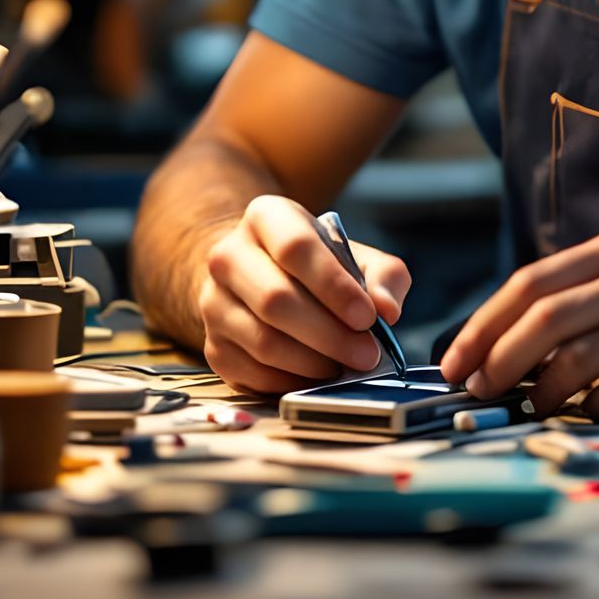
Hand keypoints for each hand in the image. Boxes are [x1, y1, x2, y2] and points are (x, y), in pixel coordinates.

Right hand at [198, 194, 410, 393]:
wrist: (261, 276)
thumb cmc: (318, 266)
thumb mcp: (357, 256)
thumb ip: (384, 277)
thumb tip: (386, 310)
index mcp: (265, 218)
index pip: (295, 248)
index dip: (334, 286)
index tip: (368, 317)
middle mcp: (227, 256)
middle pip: (275, 299)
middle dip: (329, 334)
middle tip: (366, 354)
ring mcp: (212, 303)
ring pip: (263, 341)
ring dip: (313, 362)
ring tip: (344, 365)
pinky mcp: (212, 345)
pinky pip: (252, 372)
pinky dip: (291, 381)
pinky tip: (316, 374)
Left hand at [438, 228, 598, 419]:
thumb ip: (579, 297)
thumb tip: (496, 344)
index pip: (530, 284)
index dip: (484, 325)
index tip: (456, 360)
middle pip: (544, 320)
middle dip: (498, 360)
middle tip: (477, 390)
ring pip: (573, 360)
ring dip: (539, 393)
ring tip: (531, 407)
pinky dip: (587, 410)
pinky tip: (585, 412)